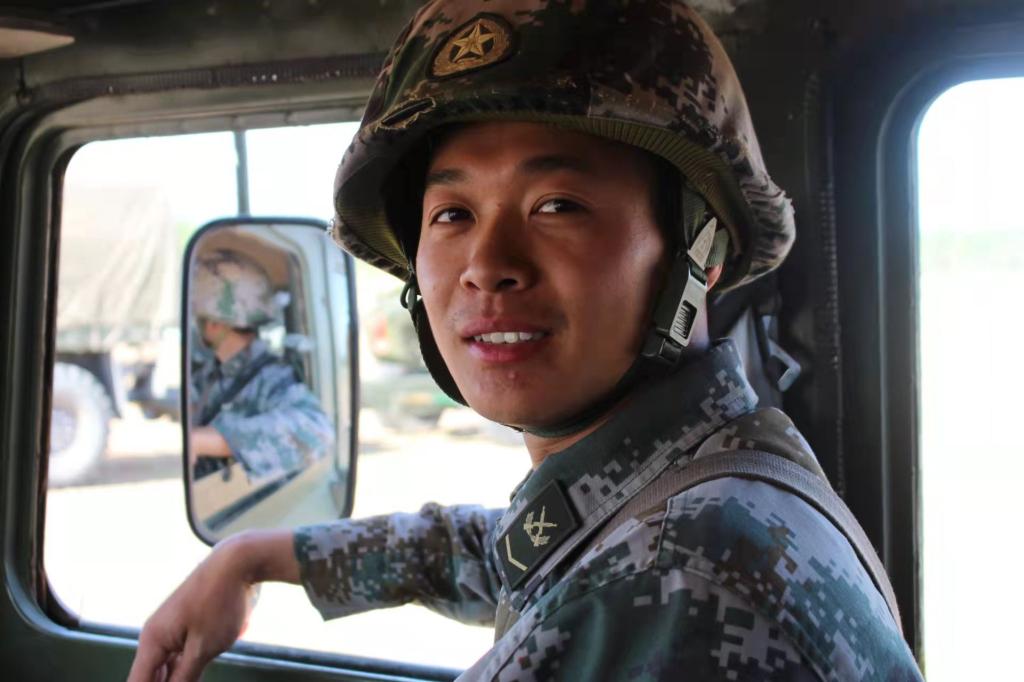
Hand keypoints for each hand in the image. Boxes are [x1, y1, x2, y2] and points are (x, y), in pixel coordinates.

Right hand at [126, 536, 258, 681]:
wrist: (237, 563)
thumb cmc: (221, 601)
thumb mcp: (204, 647)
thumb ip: (184, 677)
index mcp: (152, 640)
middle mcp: (156, 635)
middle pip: (150, 676)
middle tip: (191, 679)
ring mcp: (171, 630)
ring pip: (166, 668)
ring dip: (177, 678)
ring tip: (195, 674)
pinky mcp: (188, 627)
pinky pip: (180, 656)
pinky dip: (187, 669)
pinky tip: (199, 670)